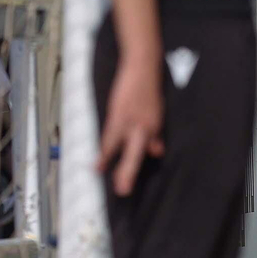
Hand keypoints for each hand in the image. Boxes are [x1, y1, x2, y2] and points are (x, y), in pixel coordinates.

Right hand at [97, 55, 164, 195]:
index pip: (150, 151)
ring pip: (120, 147)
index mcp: (155, 127)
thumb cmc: (149, 89)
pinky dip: (104, 150)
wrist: (143, 67)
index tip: (130, 183)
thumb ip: (156, 135)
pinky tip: (98, 161)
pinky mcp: (118, 114)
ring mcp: (131, 121)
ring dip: (111, 163)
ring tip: (101, 177)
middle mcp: (145, 127)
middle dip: (128, 173)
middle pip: (136, 154)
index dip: (139, 166)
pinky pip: (109, 137)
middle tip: (123, 191)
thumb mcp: (158, 113)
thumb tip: (157, 153)